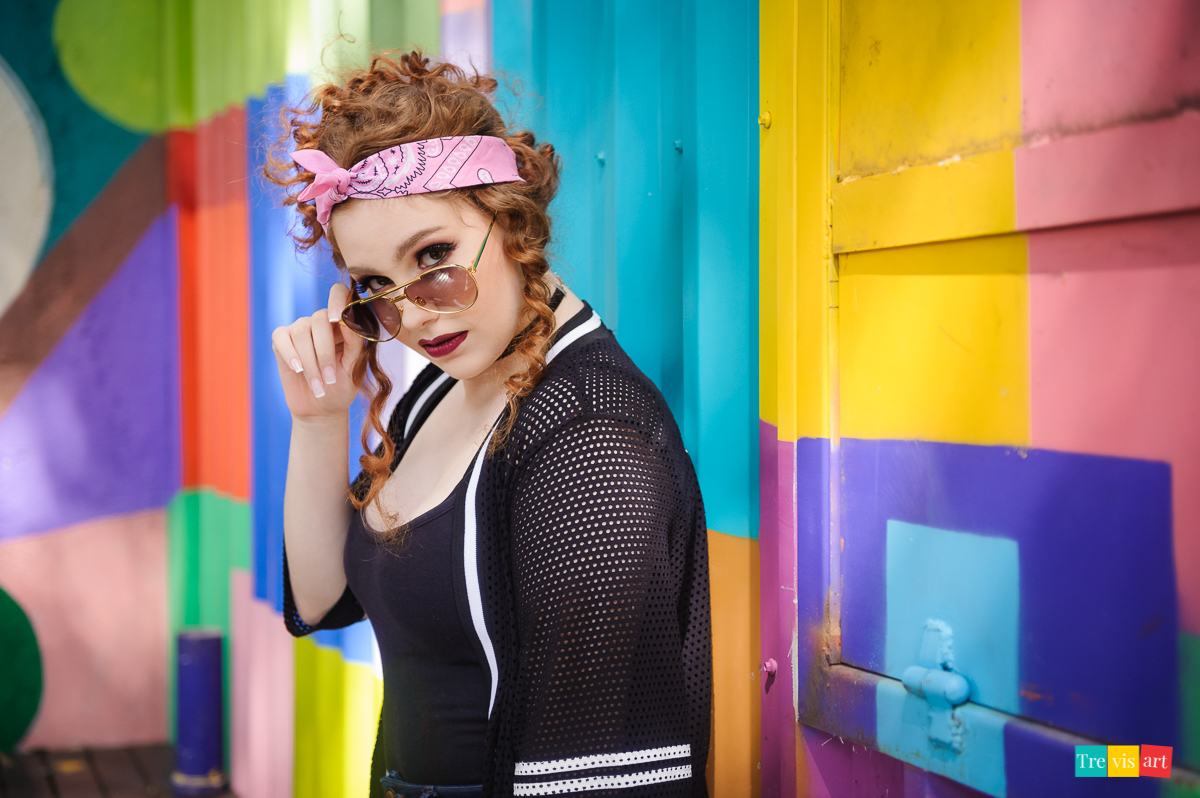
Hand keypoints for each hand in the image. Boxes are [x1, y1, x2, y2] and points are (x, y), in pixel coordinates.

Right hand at [271, 284, 364, 419]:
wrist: (322, 408)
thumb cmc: (342, 385)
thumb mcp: (354, 366)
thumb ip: (355, 341)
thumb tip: (347, 318)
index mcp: (343, 322)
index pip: (339, 293)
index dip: (337, 301)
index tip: (339, 319)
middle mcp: (321, 321)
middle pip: (319, 318)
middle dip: (325, 352)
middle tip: (330, 379)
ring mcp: (300, 329)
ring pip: (301, 331)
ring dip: (310, 361)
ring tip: (318, 384)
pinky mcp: (281, 340)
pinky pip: (281, 337)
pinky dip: (290, 353)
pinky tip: (298, 369)